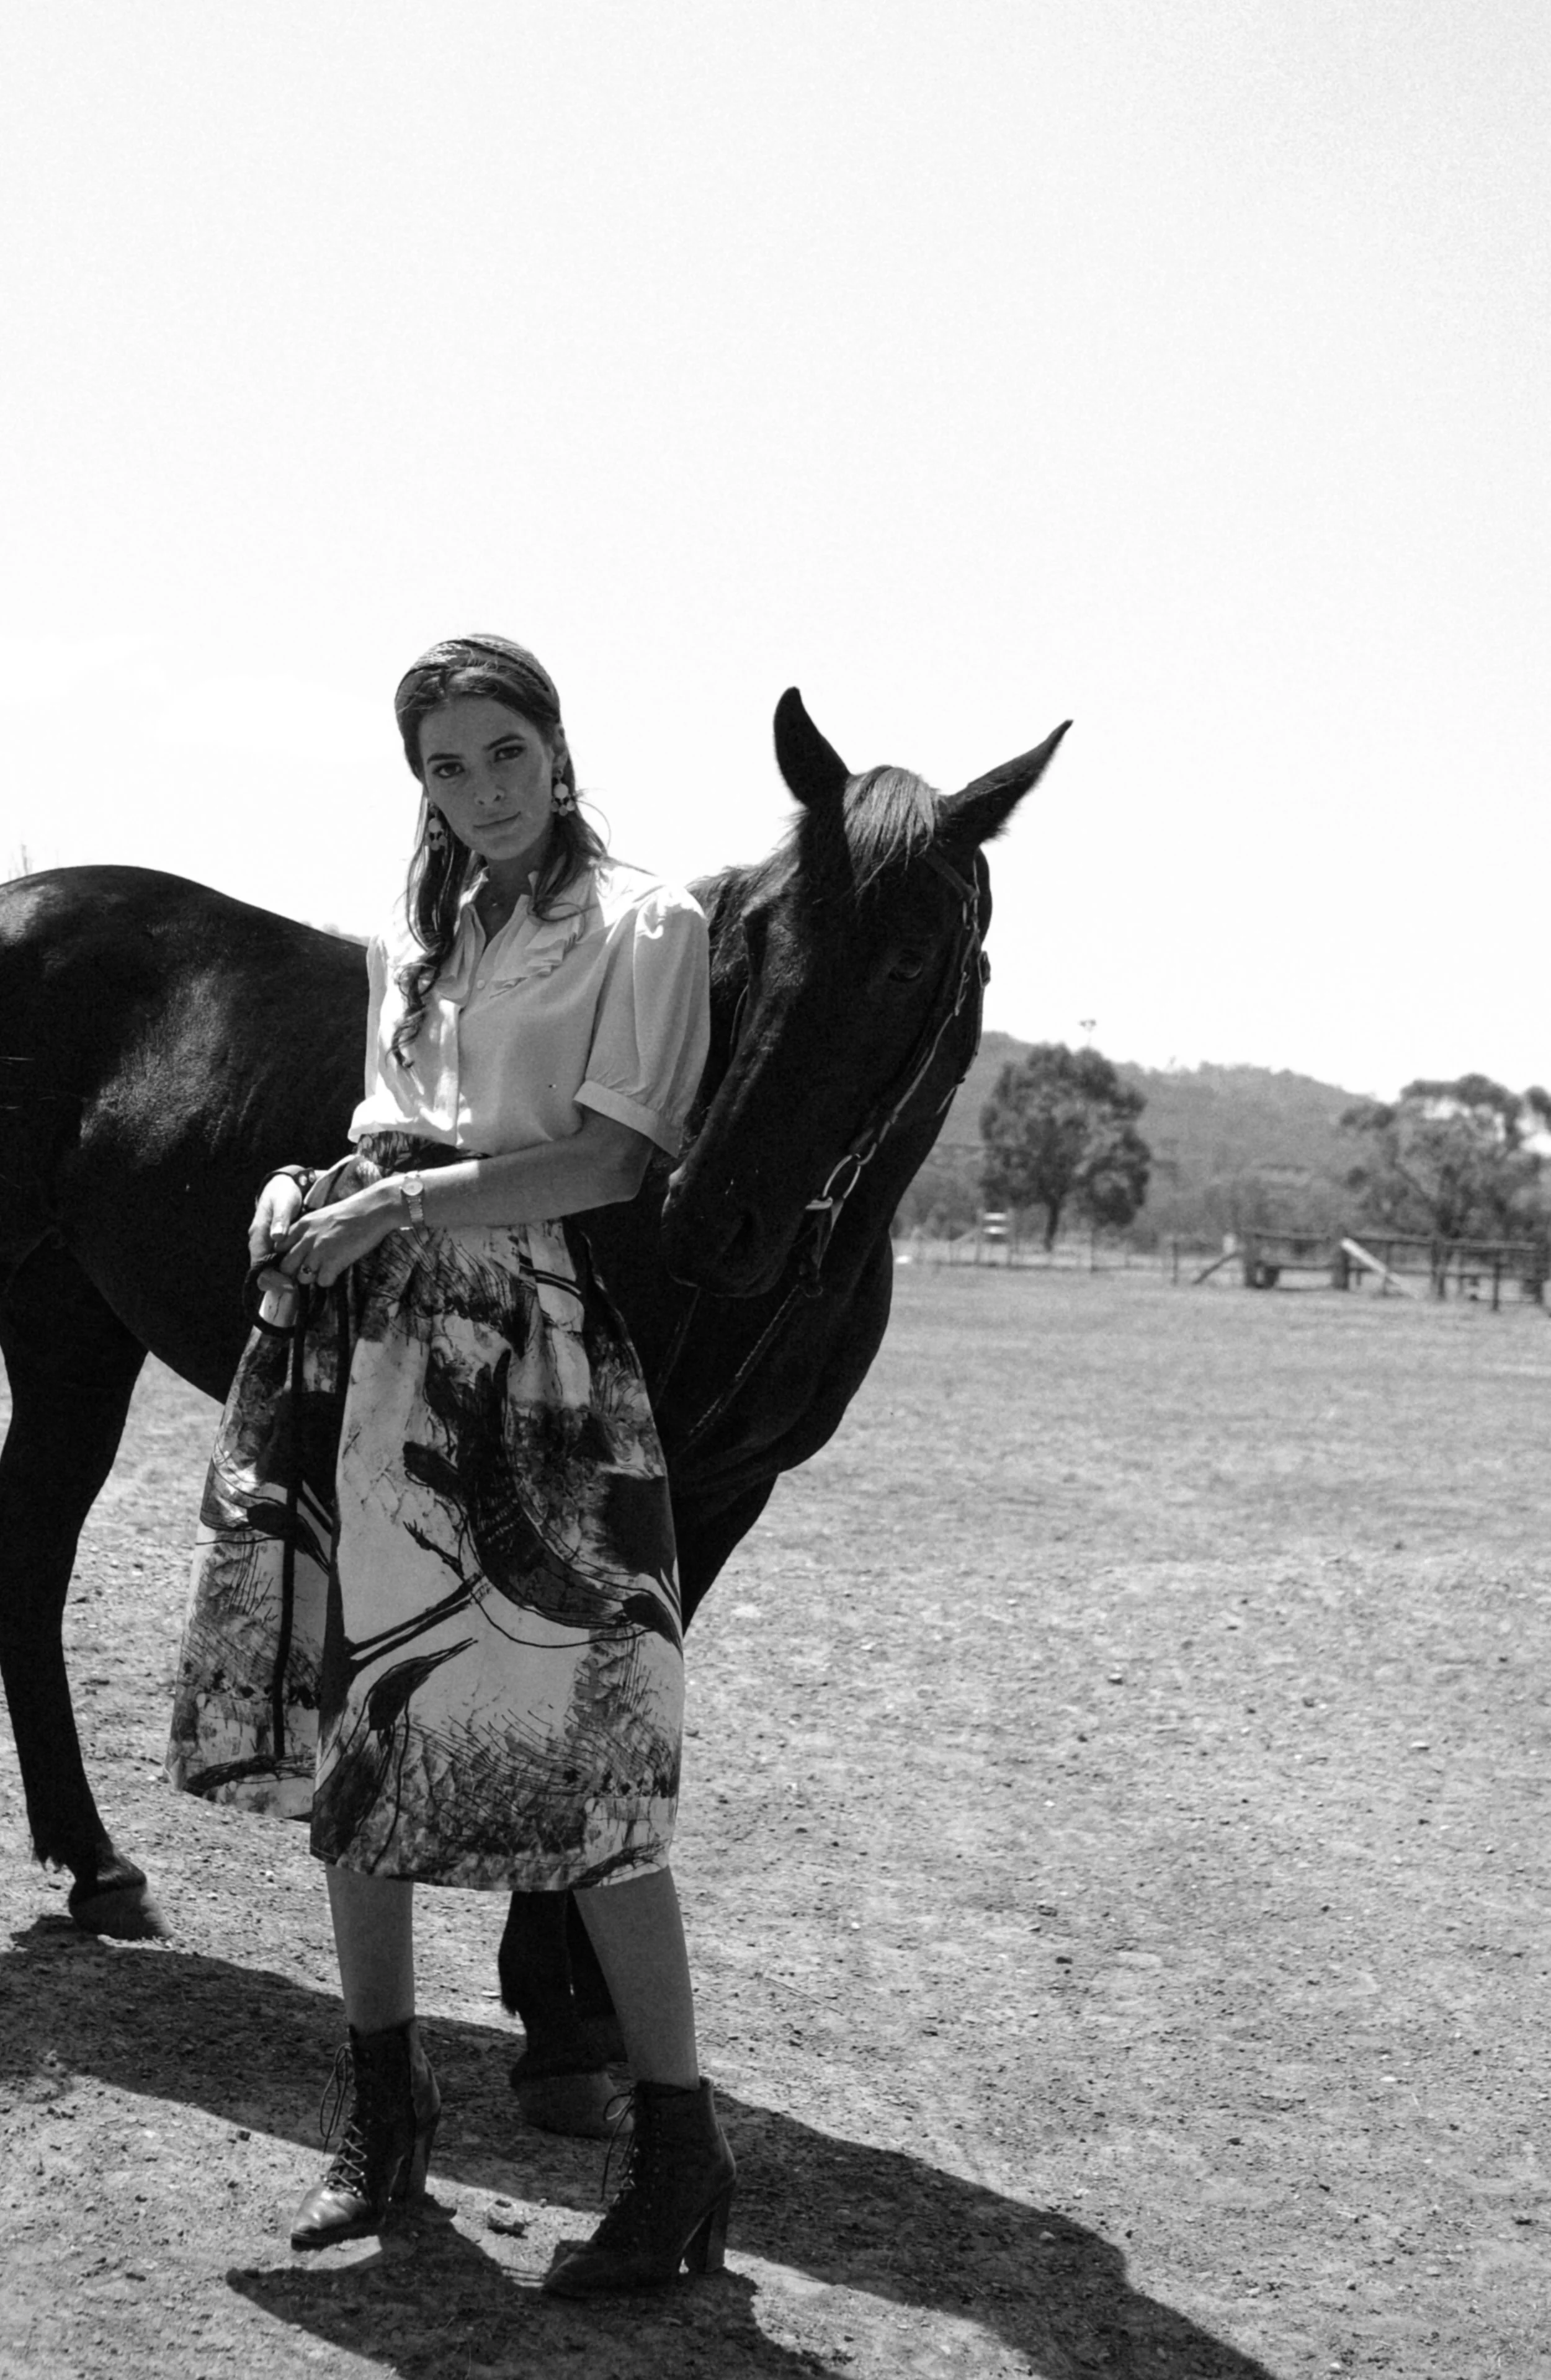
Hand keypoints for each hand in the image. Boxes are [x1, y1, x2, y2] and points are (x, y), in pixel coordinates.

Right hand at [249, 1175, 305, 1295]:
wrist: (284, 1186)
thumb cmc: (283, 1194)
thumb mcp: (283, 1203)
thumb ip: (281, 1220)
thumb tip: (277, 1237)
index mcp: (258, 1236)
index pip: (260, 1266)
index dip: (273, 1279)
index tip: (290, 1285)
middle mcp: (261, 1244)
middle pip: (265, 1272)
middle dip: (280, 1283)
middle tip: (299, 1290)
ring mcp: (268, 1246)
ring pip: (273, 1269)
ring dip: (286, 1279)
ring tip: (304, 1284)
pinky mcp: (278, 1246)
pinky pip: (281, 1263)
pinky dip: (290, 1270)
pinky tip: (304, 1273)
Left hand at [273, 1182, 400, 1289]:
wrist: (373, 1210)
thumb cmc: (351, 1214)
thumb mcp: (320, 1217)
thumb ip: (307, 1231)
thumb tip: (299, 1249)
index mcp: (301, 1225)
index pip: (279, 1248)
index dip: (286, 1257)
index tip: (296, 1261)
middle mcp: (306, 1238)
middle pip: (285, 1267)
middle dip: (295, 1272)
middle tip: (310, 1271)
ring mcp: (319, 1250)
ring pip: (302, 1277)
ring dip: (313, 1277)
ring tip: (326, 1269)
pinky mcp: (333, 1261)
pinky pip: (322, 1281)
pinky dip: (330, 1279)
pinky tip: (338, 1269)